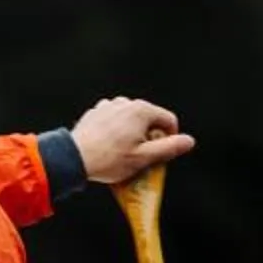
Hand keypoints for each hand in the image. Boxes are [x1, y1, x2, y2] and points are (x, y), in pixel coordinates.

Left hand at [71, 97, 195, 185]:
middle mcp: (125, 102)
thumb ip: (169, 148)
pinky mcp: (96, 113)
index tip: (162, 153)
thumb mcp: (144, 158)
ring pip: (131, 119)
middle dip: (149, 136)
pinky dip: (116, 131)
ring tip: (123, 152)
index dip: (170, 138)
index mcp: (141, 110)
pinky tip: (109, 146)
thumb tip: (189, 141)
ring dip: (132, 133)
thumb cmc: (109, 159)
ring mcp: (109, 106)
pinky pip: (114, 120)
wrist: (73, 157)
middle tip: (141, 157)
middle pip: (149, 118)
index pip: (168, 120)